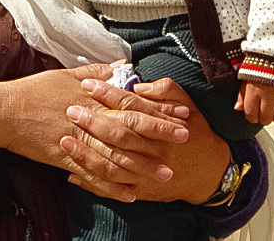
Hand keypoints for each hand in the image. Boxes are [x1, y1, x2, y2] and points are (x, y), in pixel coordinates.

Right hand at [0, 63, 191, 202]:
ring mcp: (77, 141)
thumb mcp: (66, 74)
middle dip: (159, 135)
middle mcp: (87, 119)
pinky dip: (112, 187)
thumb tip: (124, 67)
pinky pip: (93, 177)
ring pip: (116, 157)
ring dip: (143, 166)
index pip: (131, 103)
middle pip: (130, 130)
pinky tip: (130, 194)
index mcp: (90, 97)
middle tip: (184, 141)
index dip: (158, 108)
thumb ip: (98, 72)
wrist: (4, 111)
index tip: (181, 112)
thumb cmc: (34, 90)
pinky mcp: (64, 160)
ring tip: (165, 173)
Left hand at [63, 76, 228, 203]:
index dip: (107, 93)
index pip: (130, 105)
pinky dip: (92, 182)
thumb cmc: (194, 131)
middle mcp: (154, 148)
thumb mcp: (186, 104)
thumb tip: (138, 84)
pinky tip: (71, 172)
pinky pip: (113, 187)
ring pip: (112, 164)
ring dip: (86, 153)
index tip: (87, 84)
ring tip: (65, 141)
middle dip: (92, 121)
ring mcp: (146, 171)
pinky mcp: (141, 188)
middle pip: (118, 133)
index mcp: (162, 124)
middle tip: (71, 110)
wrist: (209, 171)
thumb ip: (165, 90)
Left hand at [235, 80, 273, 124]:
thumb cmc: (259, 64)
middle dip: (265, 118)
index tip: (254, 113)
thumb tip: (237, 108)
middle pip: (266, 119)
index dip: (252, 117)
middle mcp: (268, 96)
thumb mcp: (246, 76)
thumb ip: (242, 95)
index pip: (251, 115)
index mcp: (253, 92)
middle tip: (266, 112)